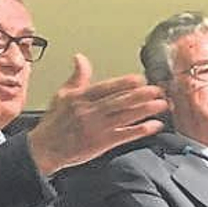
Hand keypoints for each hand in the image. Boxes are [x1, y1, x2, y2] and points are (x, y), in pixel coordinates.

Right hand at [28, 54, 168, 175]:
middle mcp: (89, 112)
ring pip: (125, 116)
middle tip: (158, 90)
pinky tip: (154, 125)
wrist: (46, 148)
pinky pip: (125, 135)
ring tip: (162, 104)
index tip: (140, 79)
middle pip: (119, 101)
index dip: (124, 83)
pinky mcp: (101, 143)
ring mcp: (97, 128)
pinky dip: (140, 130)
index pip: (105, 88)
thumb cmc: (54, 122)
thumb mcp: (62, 95)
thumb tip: (80, 58)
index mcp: (80, 98)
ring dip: (145, 110)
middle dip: (141, 95)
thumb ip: (77, 77)